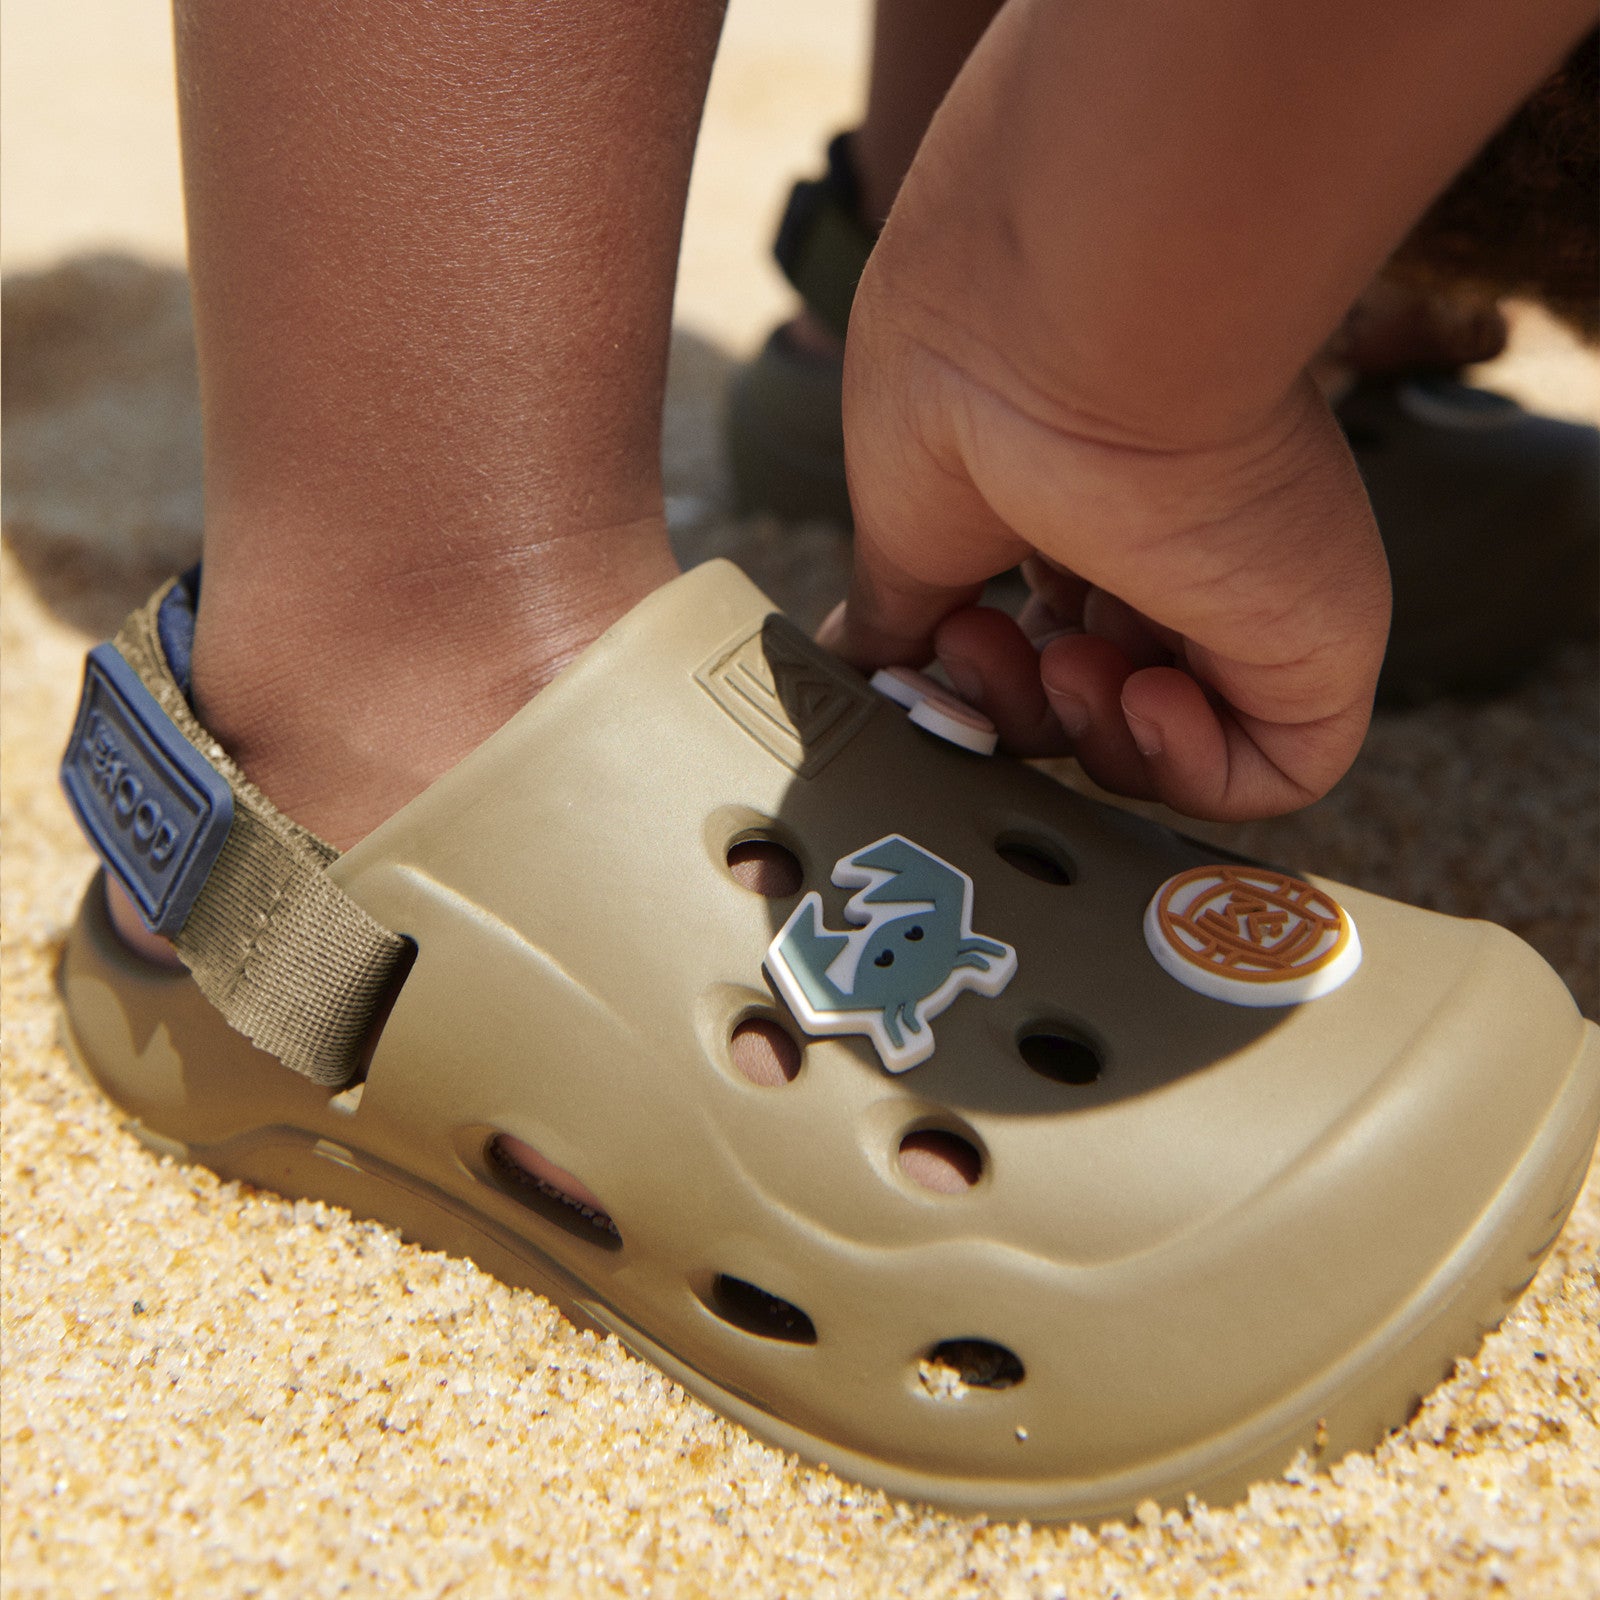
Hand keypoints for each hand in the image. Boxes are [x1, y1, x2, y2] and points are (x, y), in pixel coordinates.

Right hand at [820, 284, 1390, 821]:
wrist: (1078, 311)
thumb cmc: (965, 377)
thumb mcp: (900, 517)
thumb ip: (895, 610)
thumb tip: (854, 668)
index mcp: (1076, 509)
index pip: (1035, 636)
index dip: (977, 672)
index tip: (933, 642)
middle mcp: (1165, 547)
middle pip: (1090, 698)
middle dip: (1015, 701)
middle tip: (979, 642)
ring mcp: (1244, 595)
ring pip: (1173, 740)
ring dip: (1090, 735)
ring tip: (1070, 654)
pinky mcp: (1314, 638)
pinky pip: (1277, 770)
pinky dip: (1190, 770)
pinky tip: (1145, 691)